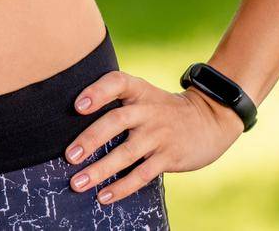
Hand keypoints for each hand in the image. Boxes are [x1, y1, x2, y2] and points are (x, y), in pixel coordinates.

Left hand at [63, 68, 244, 204]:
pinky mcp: (169, 157)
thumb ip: (117, 102)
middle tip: (68, 156)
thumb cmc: (162, 109)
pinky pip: (142, 174)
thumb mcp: (144, 95)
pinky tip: (104, 196)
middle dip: (90, 140)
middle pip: (116, 121)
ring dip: (100, 170)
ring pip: (126, 153)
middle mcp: (148, 110)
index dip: (97, 92)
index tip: (78, 106)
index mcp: (139, 90)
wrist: (209, 119)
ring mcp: (159, 135)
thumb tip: (71, 122)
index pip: (117, 82)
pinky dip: (122, 187)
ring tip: (77, 183)